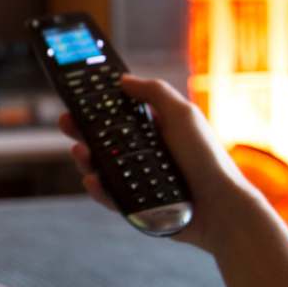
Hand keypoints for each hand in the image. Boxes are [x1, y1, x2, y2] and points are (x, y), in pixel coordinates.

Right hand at [57, 75, 266, 252]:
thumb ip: (155, 92)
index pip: (117, 115)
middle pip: (101, 140)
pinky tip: (93, 180)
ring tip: (81, 152)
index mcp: (152, 130)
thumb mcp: (184, 114)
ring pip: (99, 166)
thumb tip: (124, 79)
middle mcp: (142, 153)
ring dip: (84, 158)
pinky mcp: (134, 204)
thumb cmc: (207, 159)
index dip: (96, 107)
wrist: (221, 207)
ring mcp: (136, 179)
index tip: (77, 98)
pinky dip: (97, 188)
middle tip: (66, 121)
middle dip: (80, 129)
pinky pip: (108, 195)